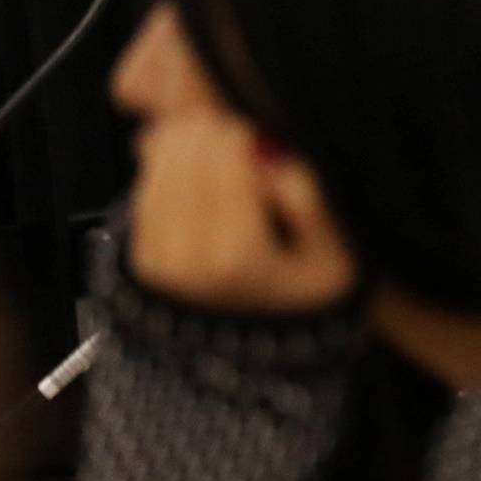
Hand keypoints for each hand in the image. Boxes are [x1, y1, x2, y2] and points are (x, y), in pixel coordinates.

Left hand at [129, 112, 358, 311]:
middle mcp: (190, 261)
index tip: (260, 139)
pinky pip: (145, 186)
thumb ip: (310, 202)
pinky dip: (168, 167)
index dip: (241, 132)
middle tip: (239, 139)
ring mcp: (160, 261)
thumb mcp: (336, 255)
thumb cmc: (306, 293)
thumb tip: (267, 156)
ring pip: (160, 162)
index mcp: (239, 258)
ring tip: (219, 152)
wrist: (264, 349)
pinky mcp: (144, 259)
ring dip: (187, 144)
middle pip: (188, 153)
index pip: (225, 157)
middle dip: (212, 132)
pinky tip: (197, 173)